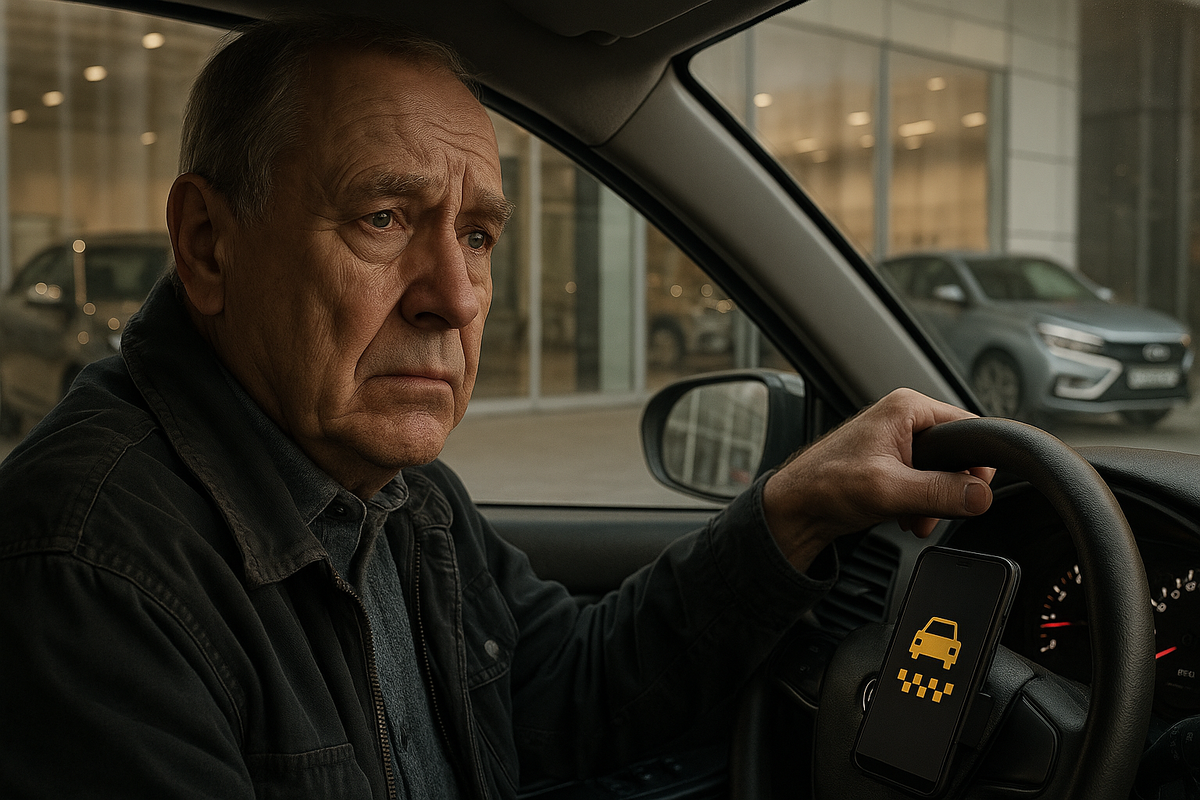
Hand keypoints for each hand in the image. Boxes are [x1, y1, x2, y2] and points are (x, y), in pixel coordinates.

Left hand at [762, 388, 993, 571]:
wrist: (796, 508)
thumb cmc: (824, 485)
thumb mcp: (889, 490)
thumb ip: (939, 492)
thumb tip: (981, 495)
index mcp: (906, 407)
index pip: (969, 428)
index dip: (977, 464)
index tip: (975, 493)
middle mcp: (905, 418)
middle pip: (957, 454)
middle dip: (949, 489)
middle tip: (934, 510)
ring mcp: (899, 441)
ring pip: (943, 473)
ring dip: (934, 501)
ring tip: (914, 517)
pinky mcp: (894, 463)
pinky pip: (926, 483)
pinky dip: (922, 504)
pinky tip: (907, 517)